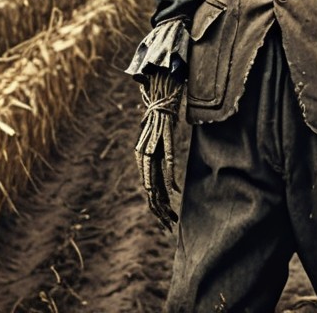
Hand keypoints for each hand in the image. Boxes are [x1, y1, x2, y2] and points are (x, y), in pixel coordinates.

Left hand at [134, 69, 182, 230]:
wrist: (161, 91)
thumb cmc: (160, 115)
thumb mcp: (155, 138)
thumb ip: (156, 152)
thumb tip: (162, 165)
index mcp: (142, 155)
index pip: (148, 186)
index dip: (156, 204)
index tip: (165, 218)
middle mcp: (145, 153)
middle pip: (150, 188)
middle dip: (159, 209)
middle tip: (168, 225)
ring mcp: (154, 145)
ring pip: (156, 179)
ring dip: (164, 200)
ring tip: (170, 216)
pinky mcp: (163, 137)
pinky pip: (167, 161)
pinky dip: (170, 177)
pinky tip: (174, 191)